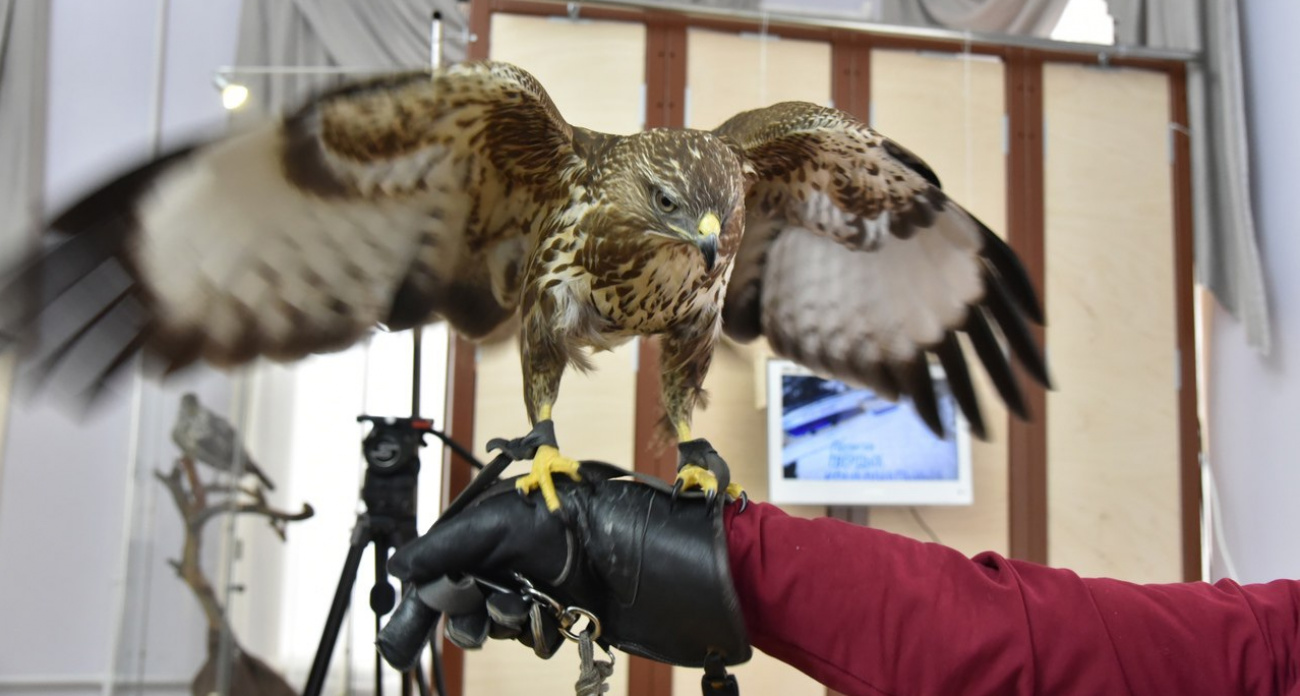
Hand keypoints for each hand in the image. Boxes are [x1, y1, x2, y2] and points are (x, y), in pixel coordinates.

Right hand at [377, 472, 750, 669]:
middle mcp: (523, 548)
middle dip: (462, 613)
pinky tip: (564, 624)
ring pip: (499, 619)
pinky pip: (538, 635)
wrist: (682, 566)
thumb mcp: (515, 526)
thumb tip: (401, 566)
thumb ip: (452, 544)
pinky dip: (544, 635)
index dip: (425, 591)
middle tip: (474, 623)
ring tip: (532, 614)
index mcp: (506, 515)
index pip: (446, 556)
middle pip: (465, 592)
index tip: (403, 637)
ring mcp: (550, 581)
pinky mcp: (576, 612)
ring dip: (507, 624)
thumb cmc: (609, 524)